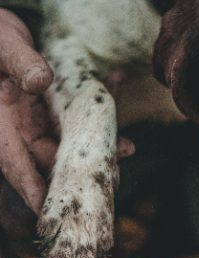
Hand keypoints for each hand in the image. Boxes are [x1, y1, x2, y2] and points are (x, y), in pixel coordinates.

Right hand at [0, 10, 134, 214]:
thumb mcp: (4, 45)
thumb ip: (19, 63)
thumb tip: (40, 81)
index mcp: (1, 126)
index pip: (18, 167)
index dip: (38, 192)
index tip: (58, 211)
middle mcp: (19, 129)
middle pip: (51, 160)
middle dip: (82, 170)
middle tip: (113, 178)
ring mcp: (37, 120)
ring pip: (69, 141)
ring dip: (98, 142)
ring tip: (127, 147)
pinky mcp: (51, 109)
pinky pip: (76, 116)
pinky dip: (96, 108)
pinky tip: (115, 90)